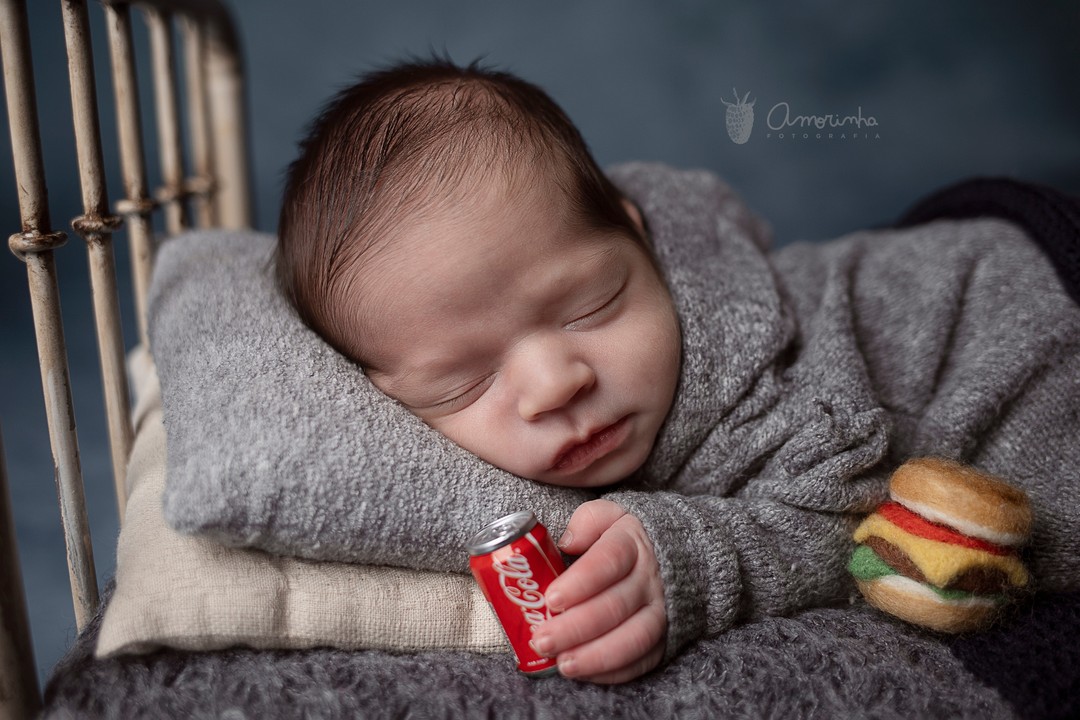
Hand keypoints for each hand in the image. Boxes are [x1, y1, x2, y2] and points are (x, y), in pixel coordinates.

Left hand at [529, 499, 666, 682]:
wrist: (677, 557)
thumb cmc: (626, 540)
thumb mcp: (609, 516)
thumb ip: (587, 520)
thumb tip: (568, 541)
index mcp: (632, 544)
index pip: (609, 561)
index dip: (580, 581)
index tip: (551, 598)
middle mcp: (650, 580)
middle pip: (615, 606)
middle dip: (575, 627)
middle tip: (542, 640)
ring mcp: (661, 612)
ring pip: (633, 638)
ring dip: (596, 656)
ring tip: (563, 664)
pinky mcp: (665, 638)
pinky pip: (643, 661)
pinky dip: (613, 672)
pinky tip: (584, 673)